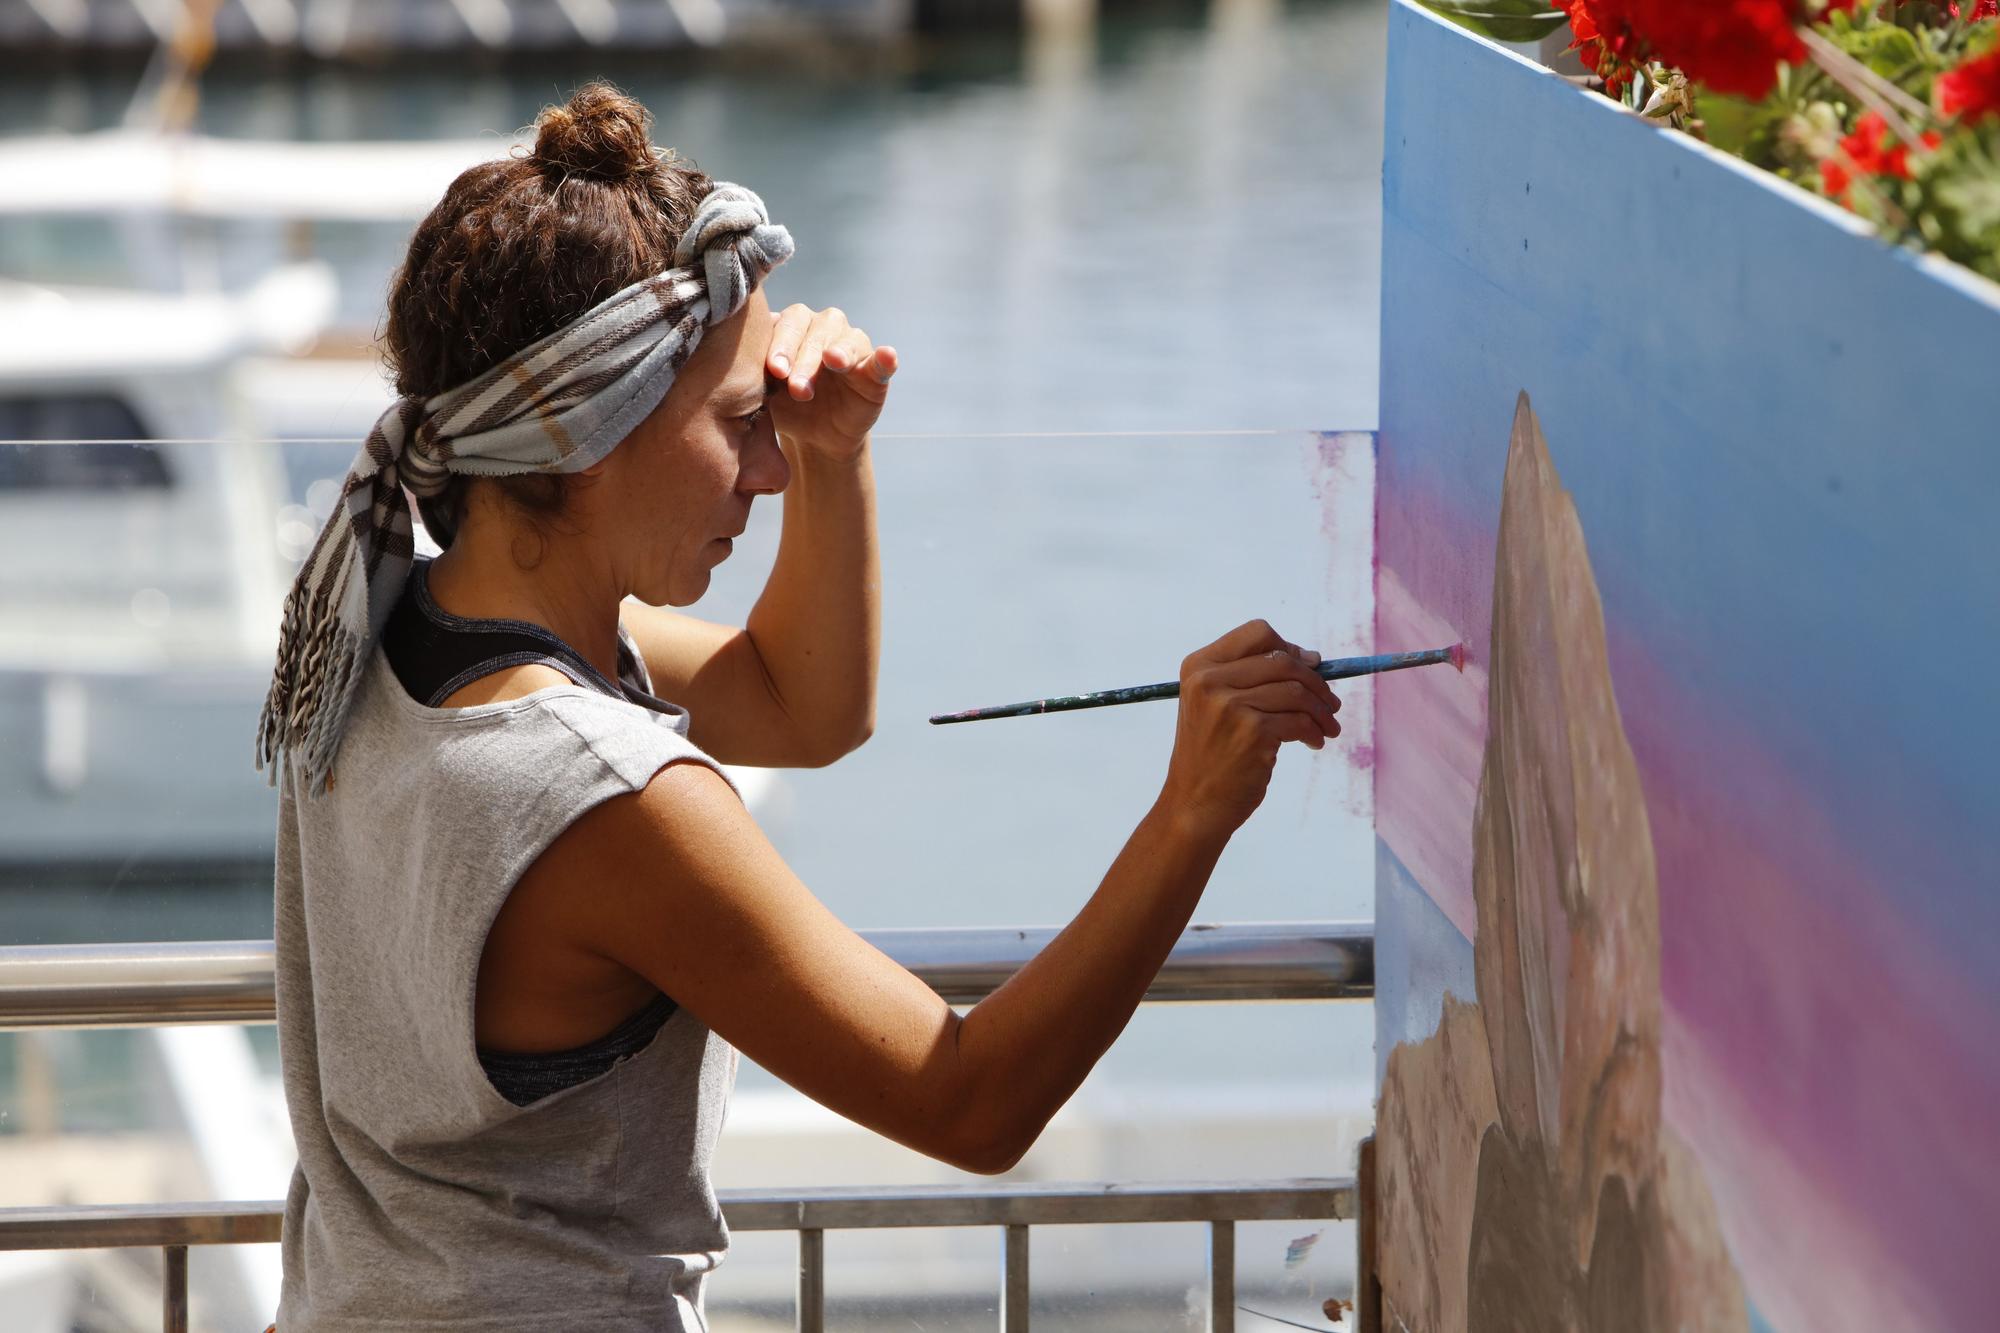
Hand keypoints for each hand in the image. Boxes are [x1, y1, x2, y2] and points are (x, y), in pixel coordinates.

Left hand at [764, 303, 898, 460]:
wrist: (814, 438)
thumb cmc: (784, 407)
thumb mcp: (765, 392)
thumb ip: (753, 375)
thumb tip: (732, 371)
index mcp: (793, 327)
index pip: (787, 324)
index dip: (781, 344)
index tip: (773, 370)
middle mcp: (823, 328)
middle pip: (815, 330)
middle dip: (805, 357)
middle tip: (795, 385)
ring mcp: (851, 347)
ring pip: (846, 340)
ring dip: (839, 352)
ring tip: (832, 361)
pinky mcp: (874, 372)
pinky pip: (882, 361)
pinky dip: (885, 358)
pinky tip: (887, 356)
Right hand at [1158, 619, 1341, 838]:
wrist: (1194, 804)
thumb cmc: (1210, 754)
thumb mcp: (1213, 704)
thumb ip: (1249, 677)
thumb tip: (1311, 657)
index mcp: (1199, 666)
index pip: (1257, 633)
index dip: (1290, 647)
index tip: (1310, 666)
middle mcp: (1209, 681)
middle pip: (1282, 661)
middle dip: (1316, 681)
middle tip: (1330, 703)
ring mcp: (1229, 706)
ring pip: (1296, 692)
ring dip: (1321, 711)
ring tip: (1327, 727)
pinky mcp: (1252, 732)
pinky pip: (1300, 721)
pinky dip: (1315, 731)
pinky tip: (1315, 742)